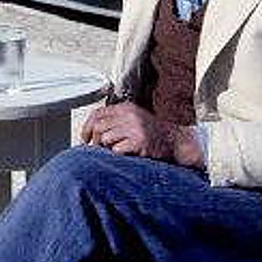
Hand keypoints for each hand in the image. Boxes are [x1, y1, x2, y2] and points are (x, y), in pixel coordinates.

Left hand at [80, 101, 203, 168]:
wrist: (176, 142)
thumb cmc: (152, 134)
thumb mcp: (133, 120)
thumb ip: (115, 121)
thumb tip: (90, 131)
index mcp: (126, 108)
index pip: (98, 113)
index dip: (87, 127)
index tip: (85, 138)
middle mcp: (130, 115)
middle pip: (99, 126)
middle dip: (96, 140)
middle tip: (99, 149)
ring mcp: (135, 128)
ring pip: (106, 138)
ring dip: (108, 148)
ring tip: (117, 150)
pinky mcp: (140, 142)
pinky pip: (117, 150)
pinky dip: (118, 154)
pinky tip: (127, 153)